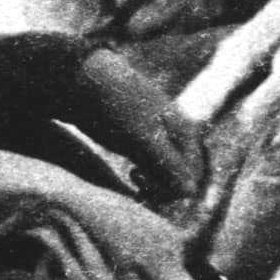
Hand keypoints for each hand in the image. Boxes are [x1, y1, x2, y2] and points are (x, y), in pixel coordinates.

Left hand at [67, 47, 207, 203]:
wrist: (86, 83)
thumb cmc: (117, 108)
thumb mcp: (143, 139)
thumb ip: (168, 165)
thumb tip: (191, 192)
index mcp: (185, 130)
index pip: (192, 174)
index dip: (175, 191)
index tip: (151, 196)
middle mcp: (177, 133)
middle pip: (182, 174)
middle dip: (165, 189)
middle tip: (141, 192)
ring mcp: (160, 135)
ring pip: (167, 171)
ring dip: (156, 185)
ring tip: (137, 184)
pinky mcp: (142, 139)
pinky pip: (155, 165)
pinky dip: (148, 176)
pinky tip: (134, 174)